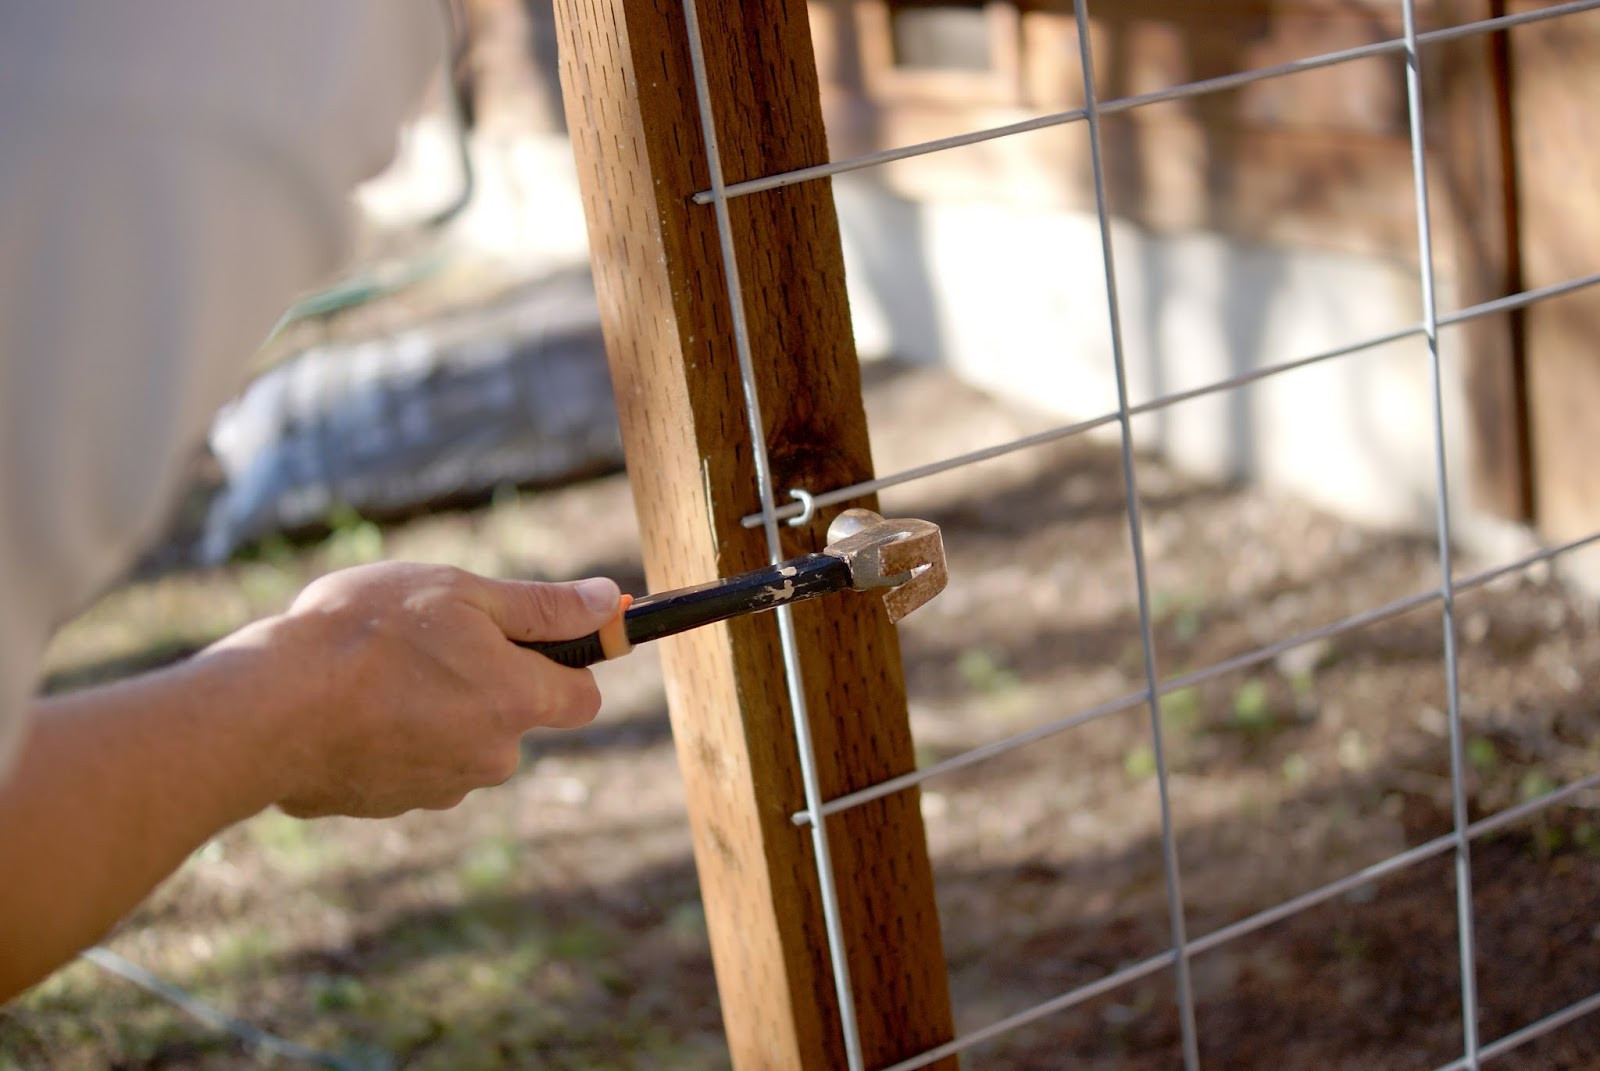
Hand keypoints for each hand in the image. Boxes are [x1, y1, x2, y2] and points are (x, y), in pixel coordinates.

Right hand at [242, 562, 620, 818]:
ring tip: (377, 668)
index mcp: (518, 703)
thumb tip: (611, 603)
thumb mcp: (460, 593)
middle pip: (513, 716)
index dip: (565, 663)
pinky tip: (348, 705)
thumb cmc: (365, 635)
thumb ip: (543, 606)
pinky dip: (390, 735)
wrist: (266, 709)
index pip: (583, 697)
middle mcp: (490, 757)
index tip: (532, 638)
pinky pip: (407, 761)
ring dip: (433, 706)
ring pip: (458, 739)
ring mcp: (438, 789)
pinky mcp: (387, 805)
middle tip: (428, 638)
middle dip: (485, 680)